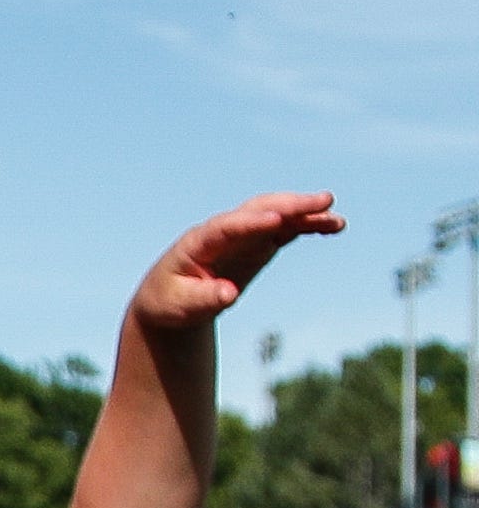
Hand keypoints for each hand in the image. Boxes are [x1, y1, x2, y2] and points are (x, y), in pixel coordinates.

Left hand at [130, 193, 343, 330]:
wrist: (170, 298)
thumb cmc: (170, 301)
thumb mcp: (182, 305)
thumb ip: (204, 299)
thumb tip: (228, 294)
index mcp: (198, 243)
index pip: (226, 227)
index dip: (251, 223)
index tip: (277, 219)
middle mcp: (222, 232)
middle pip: (257, 210)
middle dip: (289, 205)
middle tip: (324, 202)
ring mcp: (242, 236)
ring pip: (276, 217)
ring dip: (305, 214)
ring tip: (337, 221)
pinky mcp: (257, 245)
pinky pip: (284, 230)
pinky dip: (306, 226)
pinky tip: (332, 227)